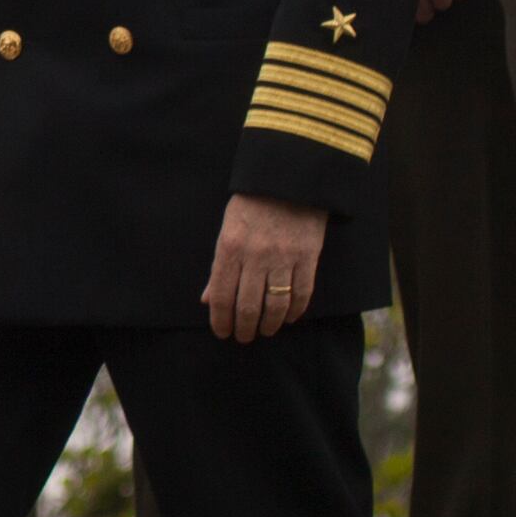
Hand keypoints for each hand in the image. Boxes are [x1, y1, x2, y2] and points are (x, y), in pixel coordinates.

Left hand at [203, 192, 330, 343]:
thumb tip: (207, 300)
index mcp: (229, 247)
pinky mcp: (308, 256)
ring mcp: (283, 257)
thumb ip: (218, 267)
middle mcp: (255, 255)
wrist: (289, 178)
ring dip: (269, 324)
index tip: (222, 332)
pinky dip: (295, 311)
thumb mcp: (227, 230)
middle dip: (243, 328)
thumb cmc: (252, 205)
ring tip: (264, 331)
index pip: (221, 295)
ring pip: (275, 305)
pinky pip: (302, 293)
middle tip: (243, 337)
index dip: (220, 320)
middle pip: (247, 306)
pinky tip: (289, 318)